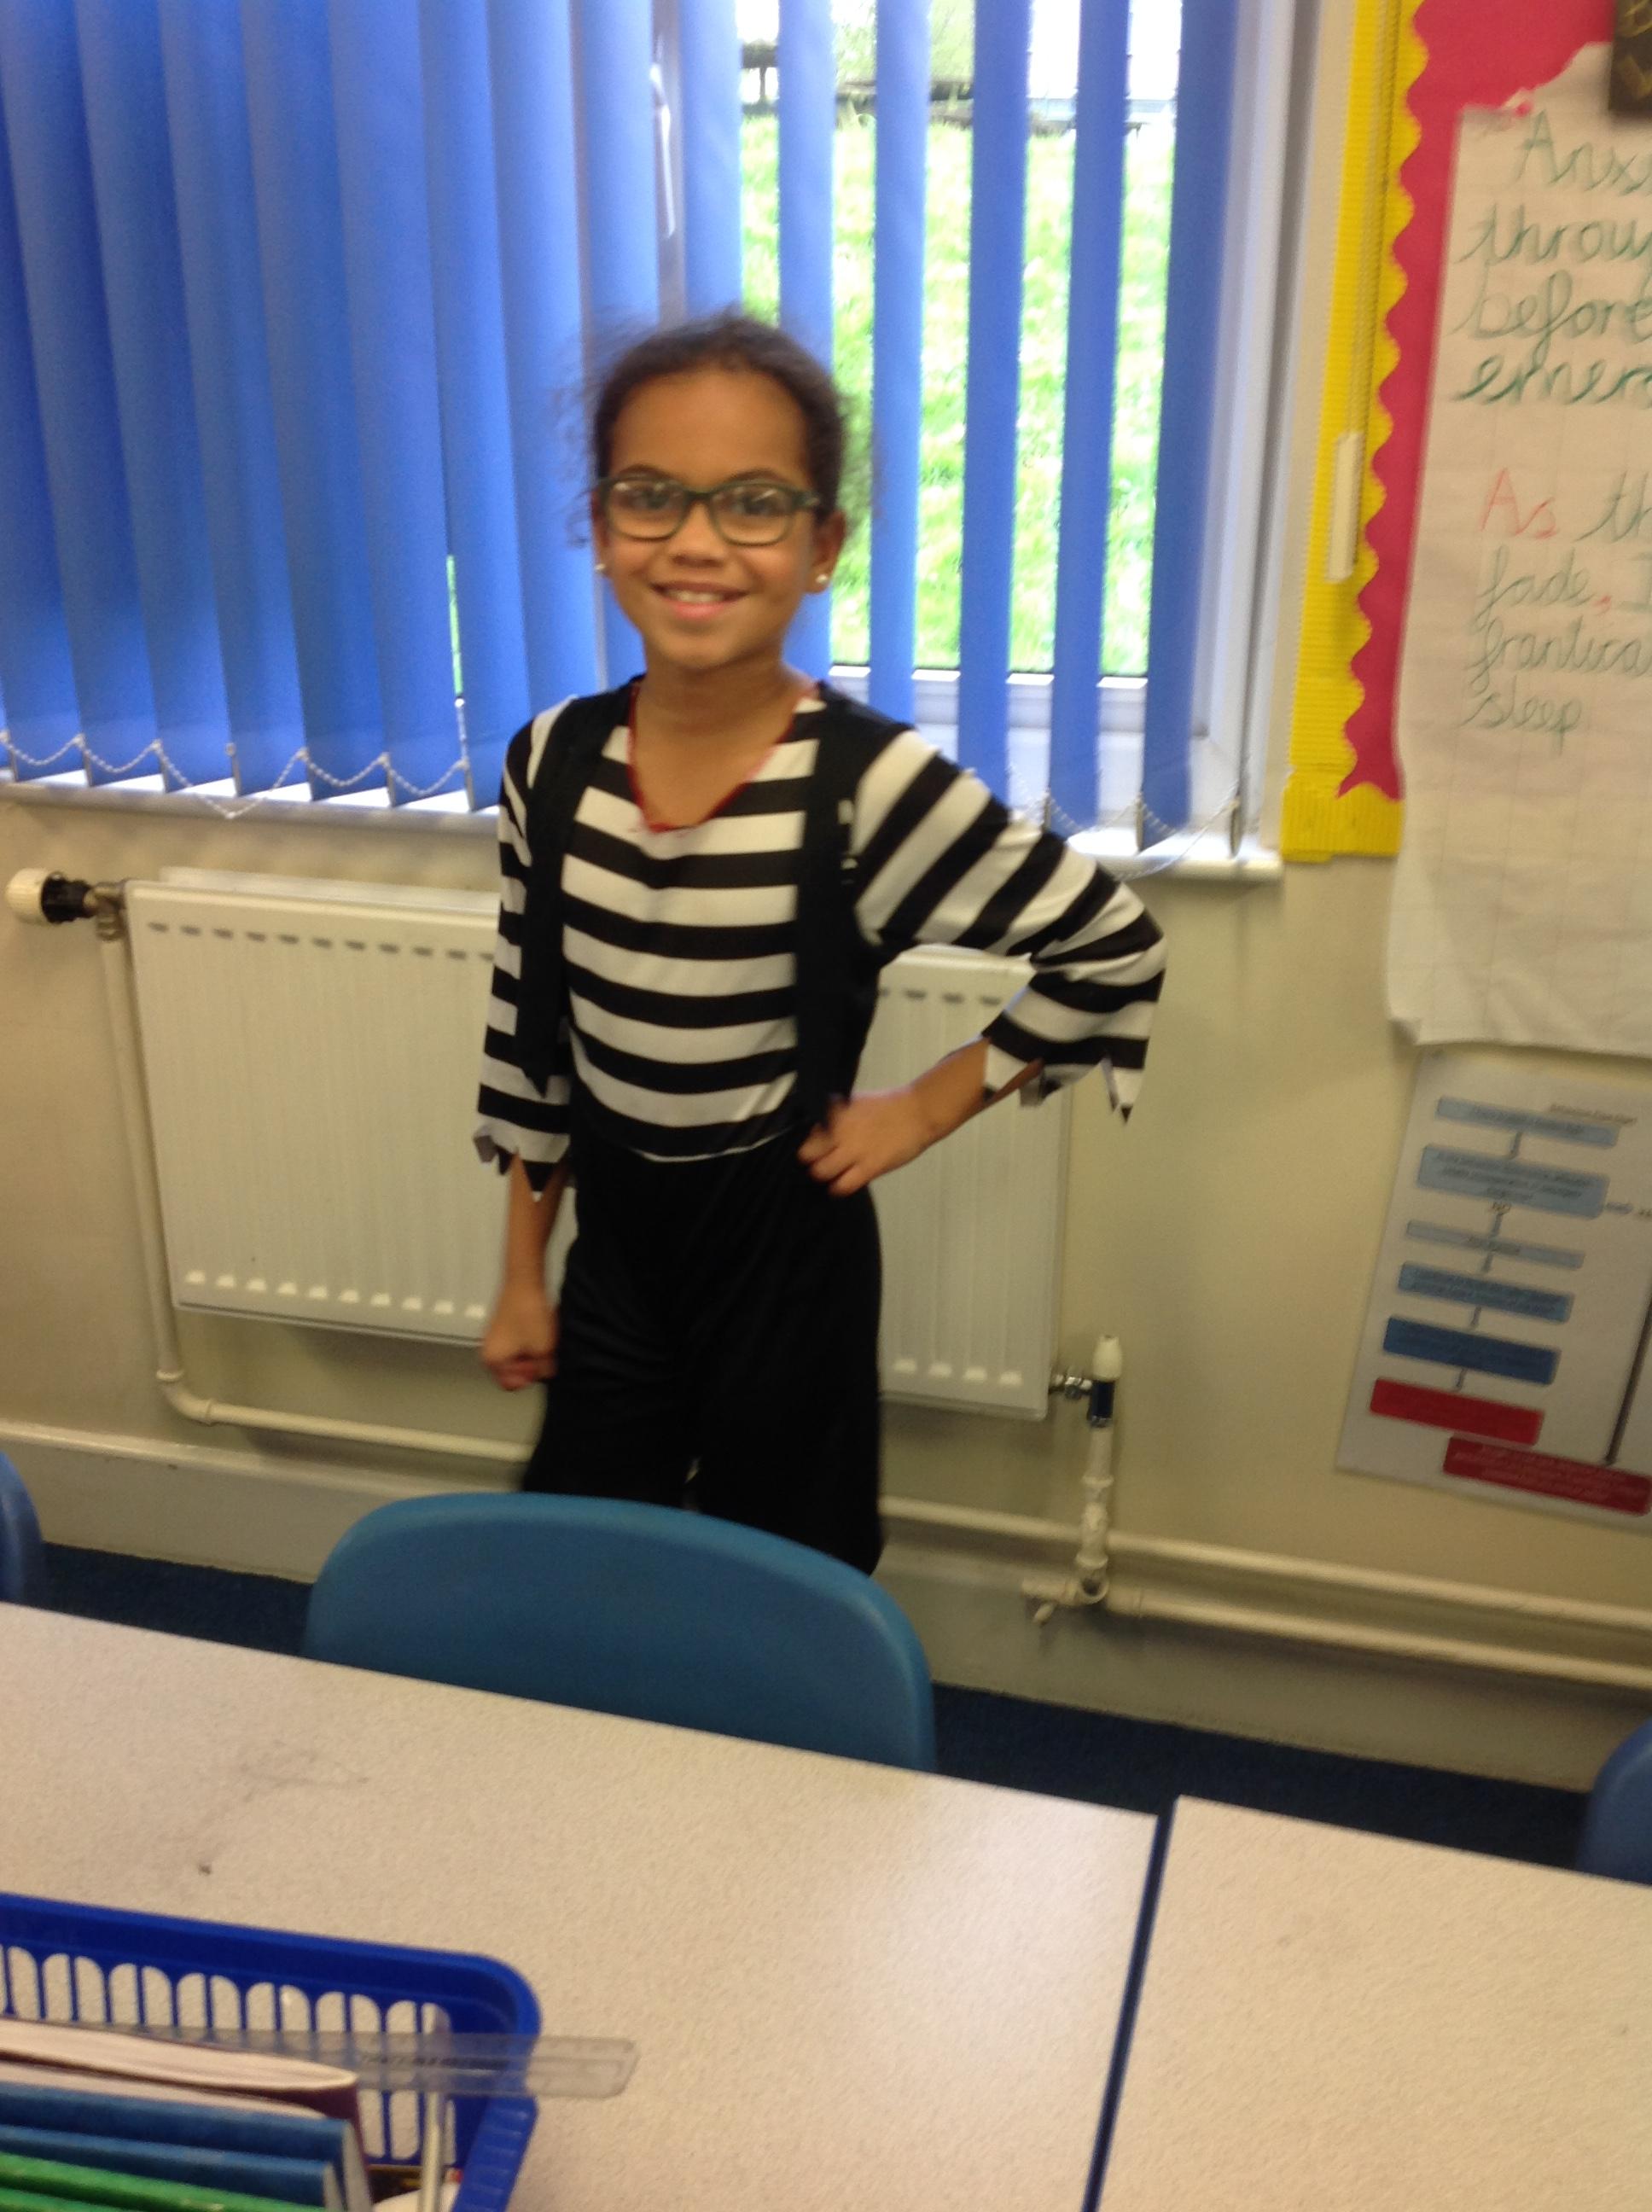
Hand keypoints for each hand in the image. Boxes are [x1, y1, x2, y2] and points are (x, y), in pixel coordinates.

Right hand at [481, 1282, 558, 1389]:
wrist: (525, 1283)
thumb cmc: (527, 1312)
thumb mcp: (544, 1350)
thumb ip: (545, 1369)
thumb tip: (546, 1374)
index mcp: (493, 1360)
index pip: (512, 1384)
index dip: (529, 1376)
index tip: (539, 1365)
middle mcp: (489, 1350)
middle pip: (515, 1370)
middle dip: (531, 1363)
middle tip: (543, 1352)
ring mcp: (496, 1338)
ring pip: (519, 1356)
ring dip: (532, 1351)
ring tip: (542, 1338)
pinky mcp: (504, 1327)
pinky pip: (519, 1342)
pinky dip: (530, 1340)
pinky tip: (539, 1330)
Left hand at [798, 1088, 933, 1196]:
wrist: (917, 1112)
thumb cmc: (889, 1107)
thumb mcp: (855, 1102)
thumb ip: (837, 1116)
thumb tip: (821, 1128)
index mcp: (836, 1114)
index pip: (807, 1134)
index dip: (809, 1141)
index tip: (814, 1146)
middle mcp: (840, 1132)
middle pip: (807, 1154)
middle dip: (810, 1160)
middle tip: (818, 1161)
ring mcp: (854, 1151)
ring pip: (820, 1172)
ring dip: (823, 1174)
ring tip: (830, 1173)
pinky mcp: (869, 1167)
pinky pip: (843, 1185)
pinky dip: (837, 1188)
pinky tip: (840, 1185)